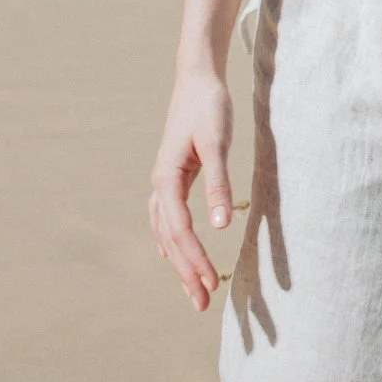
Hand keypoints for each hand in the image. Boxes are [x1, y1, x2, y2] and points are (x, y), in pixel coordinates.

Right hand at [150, 67, 234, 310]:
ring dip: (179, 262)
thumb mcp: (217, 143)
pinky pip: (166, 219)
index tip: (213, 285)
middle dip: (186, 272)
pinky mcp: (172, 176)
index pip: (181, 232)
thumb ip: (219, 184)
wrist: (197, 76)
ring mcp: (163, 181)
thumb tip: (222, 227)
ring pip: (166, 233)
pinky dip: (171, 241)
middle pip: (170, 239)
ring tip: (194, 291)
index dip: (196, 260)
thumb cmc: (209, 106)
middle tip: (203, 305)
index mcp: (166, 180)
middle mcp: (159, 185)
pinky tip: (174, 255)